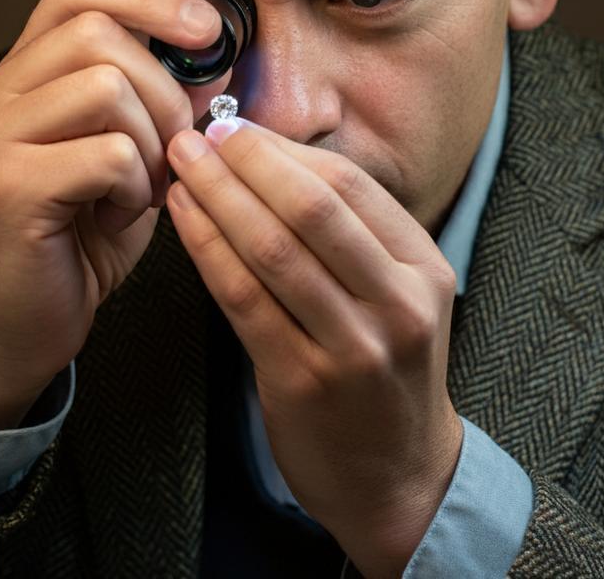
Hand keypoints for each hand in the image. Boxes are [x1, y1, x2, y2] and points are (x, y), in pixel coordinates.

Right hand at [0, 0, 226, 430]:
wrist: (31, 321)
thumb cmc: (87, 231)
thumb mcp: (135, 146)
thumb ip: (163, 92)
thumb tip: (215, 47)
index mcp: (20, 73)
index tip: (204, 27)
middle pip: (97, 30)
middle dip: (164, 87)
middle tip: (174, 144)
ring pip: (106, 85)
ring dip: (152, 139)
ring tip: (143, 186)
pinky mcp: (6, 184)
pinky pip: (108, 152)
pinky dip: (137, 185)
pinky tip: (123, 214)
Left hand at [166, 117, 462, 577]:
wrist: (397, 476)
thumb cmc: (384, 372)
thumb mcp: (397, 295)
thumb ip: (348, 234)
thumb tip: (270, 157)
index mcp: (423, 268)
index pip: (349, 184)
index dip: (284, 150)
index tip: (237, 127)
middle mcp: (398, 303)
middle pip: (312, 207)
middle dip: (246, 161)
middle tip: (199, 135)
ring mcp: (353, 347)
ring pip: (272, 248)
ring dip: (217, 196)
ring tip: (181, 166)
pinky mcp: (302, 381)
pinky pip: (242, 298)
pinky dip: (207, 248)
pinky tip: (184, 219)